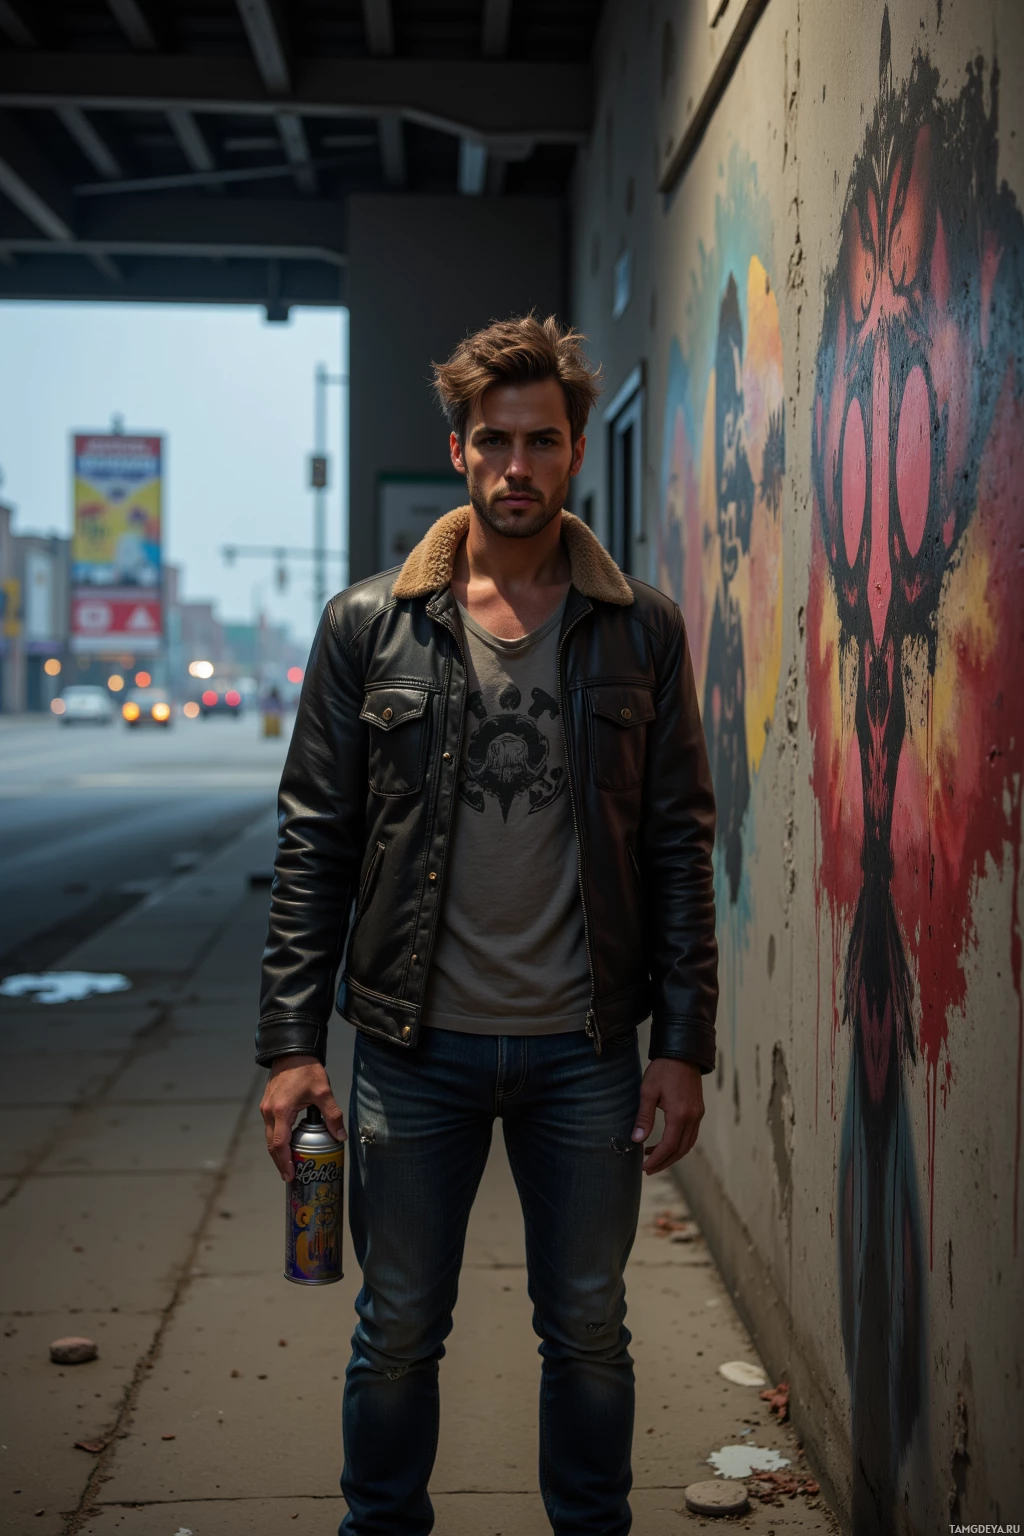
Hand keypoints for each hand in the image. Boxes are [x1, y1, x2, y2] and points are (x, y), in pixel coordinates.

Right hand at [260, 1054, 346, 1180]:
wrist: (292, 1051)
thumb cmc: (306, 1070)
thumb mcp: (323, 1092)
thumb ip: (332, 1115)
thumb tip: (340, 1136)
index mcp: (281, 1111)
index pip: (280, 1144)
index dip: (285, 1162)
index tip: (291, 1174)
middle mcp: (269, 1112)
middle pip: (271, 1145)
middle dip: (280, 1162)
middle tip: (290, 1176)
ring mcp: (265, 1108)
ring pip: (268, 1136)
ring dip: (277, 1152)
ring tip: (289, 1165)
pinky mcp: (267, 1104)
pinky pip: (269, 1127)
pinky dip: (276, 1139)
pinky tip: (287, 1144)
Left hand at [631, 1058, 703, 1173]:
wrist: (683, 1053)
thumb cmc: (663, 1070)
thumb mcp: (648, 1092)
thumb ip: (644, 1117)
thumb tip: (637, 1140)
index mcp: (680, 1114)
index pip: (669, 1146)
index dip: (657, 1159)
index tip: (644, 1167)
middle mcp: (693, 1117)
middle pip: (681, 1150)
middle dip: (665, 1162)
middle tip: (648, 1168)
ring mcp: (698, 1114)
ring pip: (688, 1144)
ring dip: (672, 1154)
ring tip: (654, 1157)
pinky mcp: (699, 1110)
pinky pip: (691, 1135)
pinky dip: (680, 1144)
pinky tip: (667, 1142)